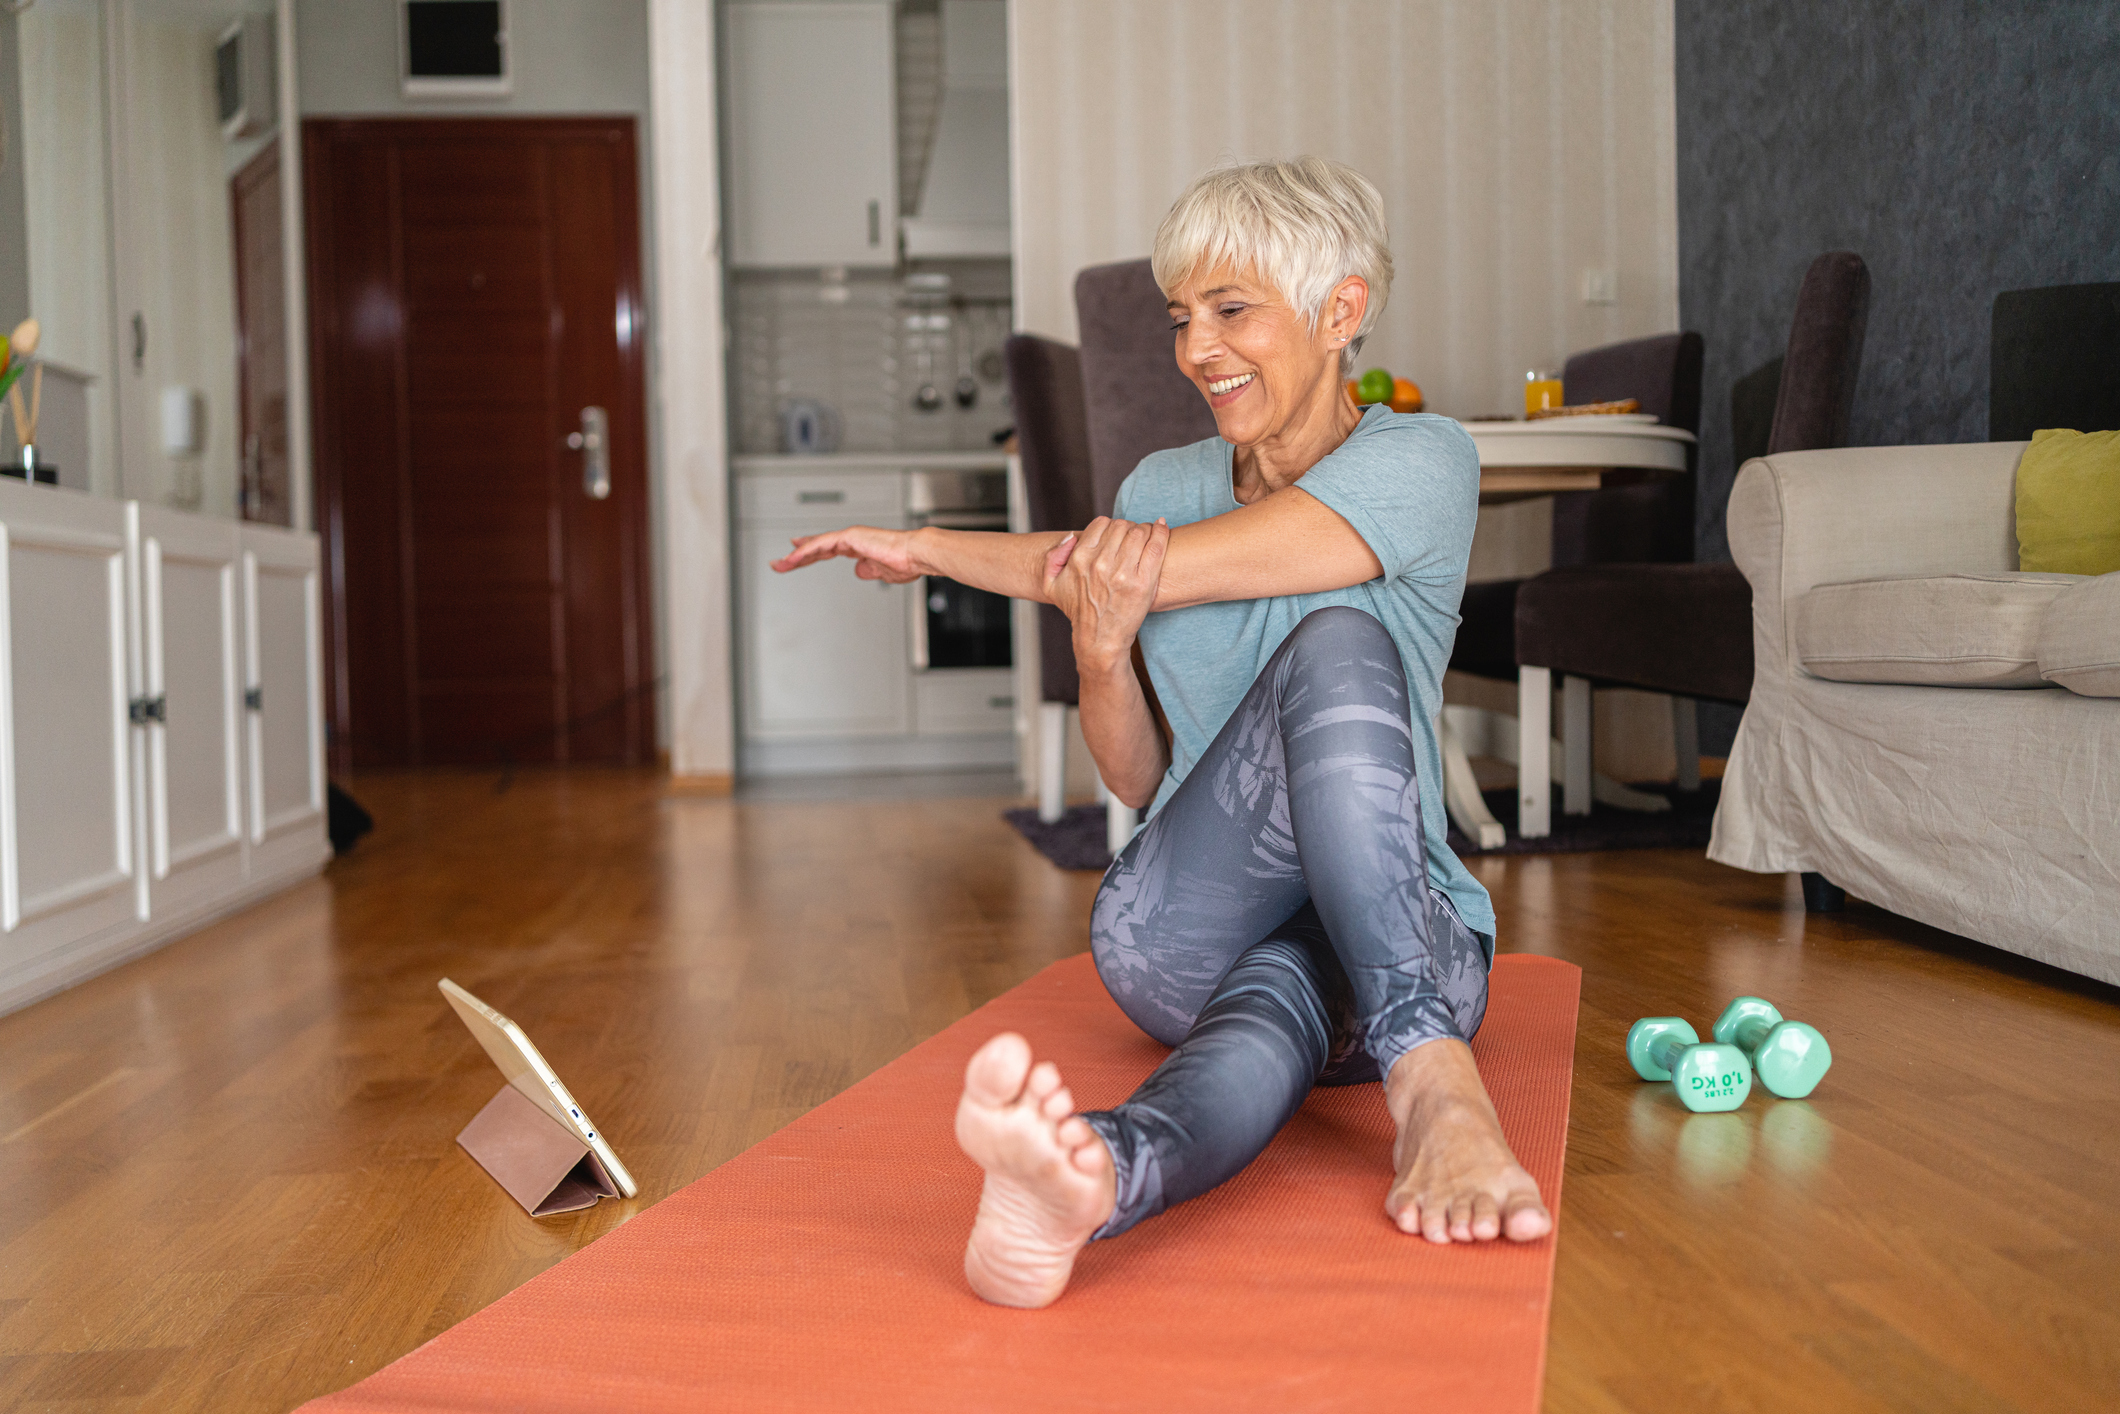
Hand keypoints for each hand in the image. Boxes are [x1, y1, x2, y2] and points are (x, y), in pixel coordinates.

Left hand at [771, 525, 924, 582]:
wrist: (916, 555)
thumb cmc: (907, 563)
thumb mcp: (882, 573)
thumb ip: (869, 571)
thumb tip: (859, 571)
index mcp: (860, 547)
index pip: (829, 550)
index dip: (811, 553)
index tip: (796, 556)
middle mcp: (853, 539)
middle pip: (818, 547)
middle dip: (797, 556)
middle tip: (780, 563)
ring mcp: (850, 537)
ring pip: (815, 545)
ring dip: (796, 556)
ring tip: (780, 565)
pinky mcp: (850, 537)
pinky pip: (821, 544)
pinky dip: (806, 551)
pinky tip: (793, 557)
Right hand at [1047, 516, 1169, 673]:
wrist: (1099, 639)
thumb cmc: (1078, 611)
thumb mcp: (1052, 586)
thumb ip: (1054, 558)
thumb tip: (1072, 536)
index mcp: (1080, 558)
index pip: (1102, 523)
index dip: (1111, 525)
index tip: (1117, 535)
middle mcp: (1100, 563)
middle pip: (1122, 526)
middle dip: (1129, 527)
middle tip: (1133, 536)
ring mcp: (1123, 573)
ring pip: (1139, 532)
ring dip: (1145, 530)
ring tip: (1146, 536)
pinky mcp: (1143, 583)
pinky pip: (1156, 546)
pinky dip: (1161, 532)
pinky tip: (1162, 527)